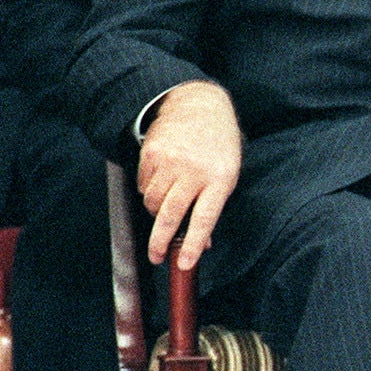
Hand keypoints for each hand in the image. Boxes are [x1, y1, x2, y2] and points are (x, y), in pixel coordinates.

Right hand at [137, 80, 241, 269]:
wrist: (198, 106)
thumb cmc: (218, 145)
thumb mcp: (227, 174)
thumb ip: (213, 206)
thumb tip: (201, 243)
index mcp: (220, 179)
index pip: (204, 218)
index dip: (192, 244)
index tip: (183, 264)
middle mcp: (195, 171)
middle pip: (171, 215)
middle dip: (160, 241)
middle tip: (156, 257)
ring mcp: (171, 162)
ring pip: (153, 202)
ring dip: (155, 211)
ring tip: (166, 203)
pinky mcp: (152, 154)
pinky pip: (143, 185)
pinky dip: (148, 190)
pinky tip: (161, 179)